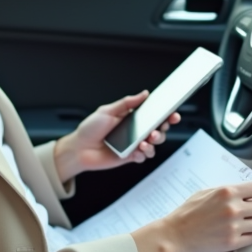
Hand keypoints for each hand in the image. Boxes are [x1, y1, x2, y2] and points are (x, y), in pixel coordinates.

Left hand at [53, 90, 181, 179]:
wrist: (79, 149)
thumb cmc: (89, 129)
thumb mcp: (107, 111)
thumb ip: (126, 103)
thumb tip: (144, 94)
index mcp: (131, 118)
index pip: (153, 115)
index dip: (166, 114)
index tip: (173, 113)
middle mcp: (135, 131)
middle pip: (158, 130)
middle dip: (163, 129)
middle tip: (159, 128)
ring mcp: (133, 145)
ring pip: (154, 144)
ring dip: (155, 142)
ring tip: (147, 141)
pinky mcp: (130, 157)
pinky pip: (144, 156)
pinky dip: (145, 153)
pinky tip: (139, 150)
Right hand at [131, 179, 251, 251]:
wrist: (175, 235)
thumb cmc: (188, 212)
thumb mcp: (206, 192)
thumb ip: (229, 190)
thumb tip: (249, 190)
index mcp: (227, 192)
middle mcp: (233, 208)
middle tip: (251, 211)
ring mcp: (234, 226)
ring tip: (244, 223)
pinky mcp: (232, 242)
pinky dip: (250, 235)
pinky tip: (240, 233)